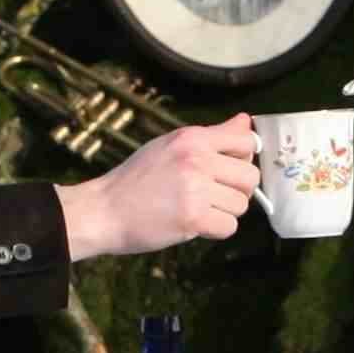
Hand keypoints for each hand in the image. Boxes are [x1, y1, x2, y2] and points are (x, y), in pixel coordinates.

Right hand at [60, 115, 259, 260]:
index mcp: (192, 138)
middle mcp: (196, 159)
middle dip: (237, 191)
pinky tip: (195, 224)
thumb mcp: (171, 145)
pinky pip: (229, 227)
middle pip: (250, 177)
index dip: (244, 159)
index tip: (228, 171)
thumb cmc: (136, 179)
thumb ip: (212, 136)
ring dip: (225, 212)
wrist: (103, 210)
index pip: (246, 141)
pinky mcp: (192, 217)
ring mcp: (195, 189)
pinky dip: (215, 230)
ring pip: (241, 205)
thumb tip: (245, 122)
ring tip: (198, 209)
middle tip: (214, 196)